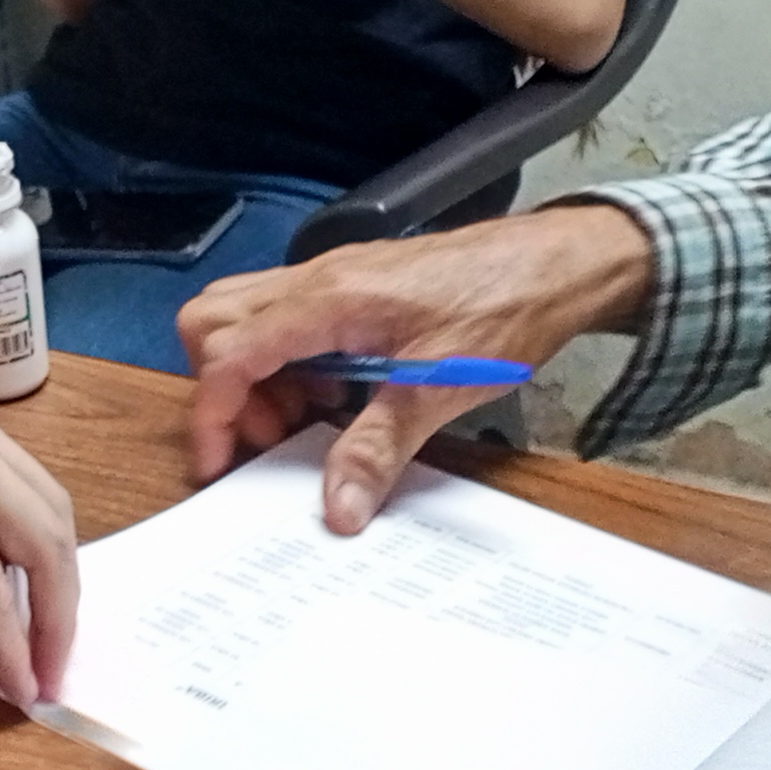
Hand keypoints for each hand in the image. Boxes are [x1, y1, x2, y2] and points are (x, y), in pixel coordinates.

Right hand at [0, 376, 79, 703]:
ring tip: (42, 673)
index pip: (21, 486)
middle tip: (57, 647)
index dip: (38, 551)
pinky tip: (12, 677)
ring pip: (39, 550)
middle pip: (49, 513)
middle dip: (61, 590)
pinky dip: (8, 642)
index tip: (40, 602)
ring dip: (49, 622)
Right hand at [178, 204, 653, 532]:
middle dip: (225, 387)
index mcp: (328, 301)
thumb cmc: (504, 307)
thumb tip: (338, 506)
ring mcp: (333, 277)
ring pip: (246, 316)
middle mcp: (318, 279)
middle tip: (272, 436)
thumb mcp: (439, 389)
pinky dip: (290, 360)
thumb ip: (378, 448)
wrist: (557, 263)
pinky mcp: (354, 285)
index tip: (221, 464)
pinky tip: (339, 391)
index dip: (213, 413)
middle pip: (213, 320)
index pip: (228, 352)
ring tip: (308, 418)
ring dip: (257, 374)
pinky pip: (288, 318)